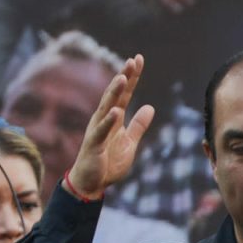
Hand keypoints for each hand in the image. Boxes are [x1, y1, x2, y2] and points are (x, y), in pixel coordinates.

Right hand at [67, 54, 155, 197]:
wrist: (92, 183)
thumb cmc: (108, 162)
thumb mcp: (129, 142)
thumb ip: (139, 125)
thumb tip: (150, 107)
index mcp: (114, 118)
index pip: (125, 94)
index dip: (132, 78)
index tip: (138, 59)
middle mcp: (104, 119)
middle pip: (115, 95)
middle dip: (124, 77)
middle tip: (132, 61)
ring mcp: (97, 130)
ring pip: (106, 107)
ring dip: (114, 93)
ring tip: (123, 78)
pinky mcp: (94, 144)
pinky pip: (102, 131)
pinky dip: (109, 121)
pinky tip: (116, 111)